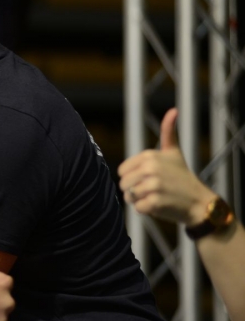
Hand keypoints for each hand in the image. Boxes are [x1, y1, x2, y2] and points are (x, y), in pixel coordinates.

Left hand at [117, 108, 215, 225]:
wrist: (198, 201)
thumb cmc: (182, 176)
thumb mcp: (173, 151)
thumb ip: (168, 132)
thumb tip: (173, 110)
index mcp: (149, 156)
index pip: (122, 171)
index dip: (132, 177)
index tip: (148, 178)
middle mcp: (150, 169)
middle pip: (123, 184)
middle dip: (134, 190)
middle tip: (154, 189)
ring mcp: (152, 186)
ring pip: (128, 197)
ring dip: (139, 200)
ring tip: (157, 196)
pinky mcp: (154, 203)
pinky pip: (137, 208)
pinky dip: (146, 210)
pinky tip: (160, 205)